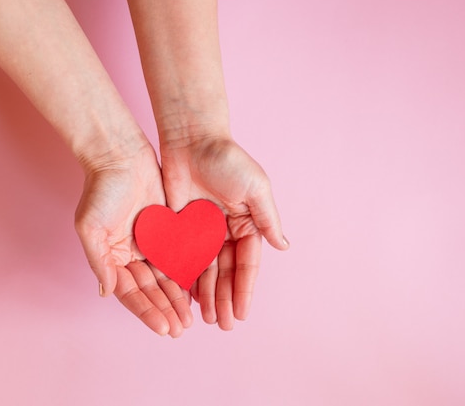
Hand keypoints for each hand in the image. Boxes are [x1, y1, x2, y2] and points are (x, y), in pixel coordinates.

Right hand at [75, 143, 192, 336]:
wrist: (121, 155)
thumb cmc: (100, 189)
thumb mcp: (91, 227)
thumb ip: (99, 260)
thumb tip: (105, 292)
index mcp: (112, 257)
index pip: (130, 293)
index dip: (146, 311)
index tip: (163, 328)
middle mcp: (131, 255)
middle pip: (150, 290)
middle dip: (164, 310)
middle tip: (181, 329)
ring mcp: (150, 243)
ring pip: (166, 278)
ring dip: (176, 299)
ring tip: (190, 319)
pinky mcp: (167, 230)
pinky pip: (179, 257)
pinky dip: (187, 275)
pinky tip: (198, 291)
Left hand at [160, 135, 288, 329]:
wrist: (191, 139)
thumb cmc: (228, 159)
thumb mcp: (255, 187)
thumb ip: (267, 219)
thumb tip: (284, 247)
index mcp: (246, 224)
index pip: (247, 263)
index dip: (244, 289)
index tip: (241, 314)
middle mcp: (225, 231)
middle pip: (225, 272)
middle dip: (225, 298)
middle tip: (221, 324)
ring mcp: (202, 231)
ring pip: (204, 271)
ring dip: (206, 295)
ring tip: (205, 318)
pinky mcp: (180, 228)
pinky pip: (183, 258)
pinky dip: (185, 279)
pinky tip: (185, 299)